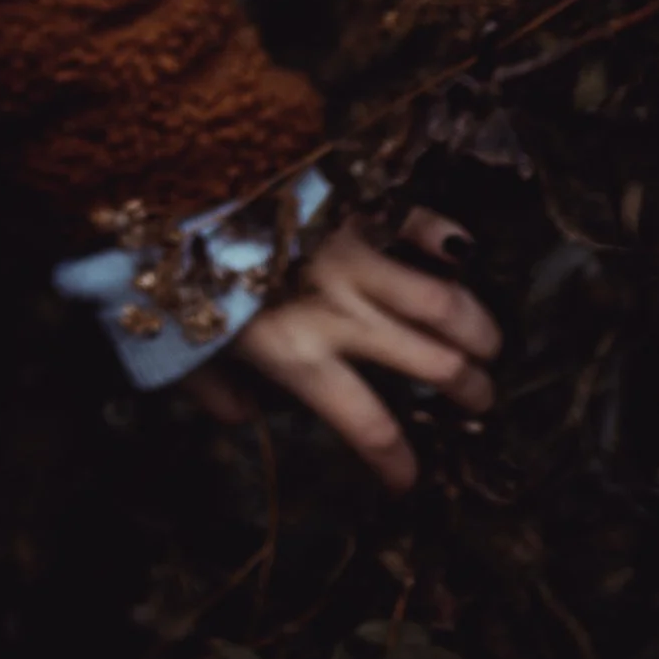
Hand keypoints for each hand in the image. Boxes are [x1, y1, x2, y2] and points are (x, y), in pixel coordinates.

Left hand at [201, 208, 499, 487]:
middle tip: (480, 397)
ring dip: (476, 327)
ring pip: (442, 302)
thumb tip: (238, 419)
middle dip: (468, 388)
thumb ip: (211, 386)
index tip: (410, 479)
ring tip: (488, 344)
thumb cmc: (172, 267)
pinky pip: (416, 223)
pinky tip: (465, 254)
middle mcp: (339, 312)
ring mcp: (352, 255)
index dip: (397, 460)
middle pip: (430, 365)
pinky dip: (447, 238)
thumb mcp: (178, 341)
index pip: (367, 424)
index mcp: (297, 355)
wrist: (171, 179)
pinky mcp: (352, 203)